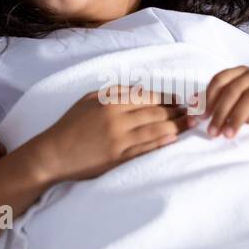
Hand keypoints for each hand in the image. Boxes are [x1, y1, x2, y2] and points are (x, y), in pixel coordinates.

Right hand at [27, 85, 193, 184]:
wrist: (54, 153)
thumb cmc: (70, 125)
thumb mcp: (88, 100)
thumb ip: (113, 92)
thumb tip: (139, 90)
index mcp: (109, 102)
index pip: (146, 96)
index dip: (166, 97)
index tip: (179, 98)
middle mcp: (117, 119)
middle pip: (155, 112)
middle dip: (177, 110)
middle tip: (193, 110)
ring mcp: (119, 139)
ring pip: (155, 130)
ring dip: (177, 126)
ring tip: (191, 123)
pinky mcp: (119, 158)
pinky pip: (146, 148)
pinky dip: (162, 142)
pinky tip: (174, 138)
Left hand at [200, 66, 248, 140]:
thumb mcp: (235, 107)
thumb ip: (216, 103)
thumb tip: (191, 106)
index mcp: (239, 73)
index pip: (218, 81)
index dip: (206, 100)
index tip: (199, 120)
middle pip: (232, 90)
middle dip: (220, 112)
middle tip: (212, 132)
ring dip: (237, 116)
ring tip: (229, 134)